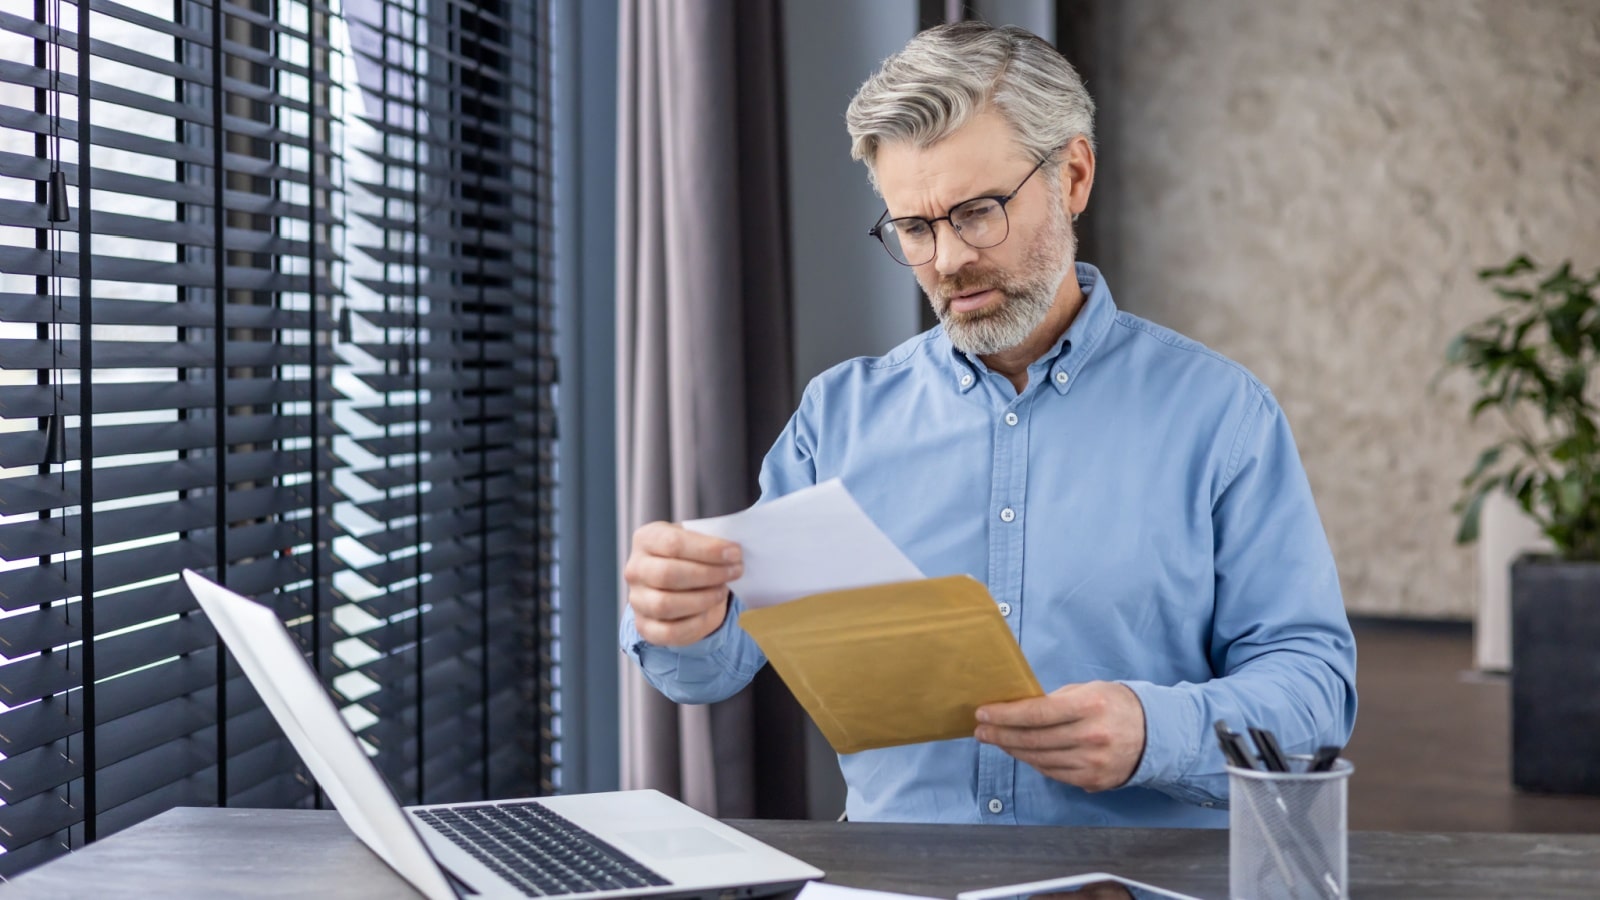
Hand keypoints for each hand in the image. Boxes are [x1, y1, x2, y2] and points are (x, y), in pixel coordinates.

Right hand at [624, 522, 742, 646]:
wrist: (674, 580)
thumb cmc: (689, 555)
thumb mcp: (695, 539)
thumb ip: (710, 542)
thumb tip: (733, 552)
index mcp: (646, 539)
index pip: (673, 543)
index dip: (708, 550)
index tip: (735, 553)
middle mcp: (635, 569)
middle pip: (668, 574)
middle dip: (708, 574)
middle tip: (735, 571)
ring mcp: (637, 600)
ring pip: (666, 604)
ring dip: (703, 598)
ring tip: (723, 590)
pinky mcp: (645, 626)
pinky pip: (670, 631)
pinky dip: (697, 623)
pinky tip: (713, 609)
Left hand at [974, 681, 1146, 791]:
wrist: (1154, 734)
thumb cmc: (1114, 705)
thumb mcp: (1087, 690)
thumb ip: (1054, 700)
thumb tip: (1016, 708)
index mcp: (1089, 706)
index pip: (1036, 713)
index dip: (1004, 715)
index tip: (983, 713)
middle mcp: (1091, 736)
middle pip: (1033, 739)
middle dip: (1000, 734)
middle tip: (981, 730)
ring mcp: (1092, 762)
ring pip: (1039, 759)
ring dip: (1012, 750)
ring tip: (996, 741)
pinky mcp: (1093, 780)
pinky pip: (1053, 773)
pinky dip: (1033, 763)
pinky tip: (1021, 753)